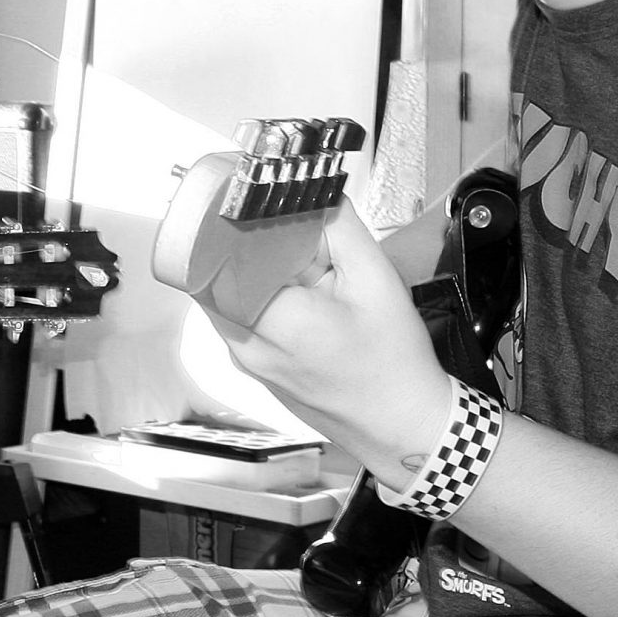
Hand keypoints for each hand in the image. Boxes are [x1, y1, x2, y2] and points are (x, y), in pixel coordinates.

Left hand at [206, 202, 453, 491]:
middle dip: (243, 240)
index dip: (231, 219)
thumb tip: (312, 189)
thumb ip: (339, 227)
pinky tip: (295, 289)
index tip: (251, 195)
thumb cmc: (393, 362)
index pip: (221, 254)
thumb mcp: (376, 281)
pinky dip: (255, 293)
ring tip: (294, 256)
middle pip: (217, 271)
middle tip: (278, 222)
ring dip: (249, 267)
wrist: (401, 427)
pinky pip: (236, 316)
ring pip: (224, 293)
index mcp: (273, 321)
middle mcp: (244, 344)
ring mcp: (243, 360)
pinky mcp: (251, 368)